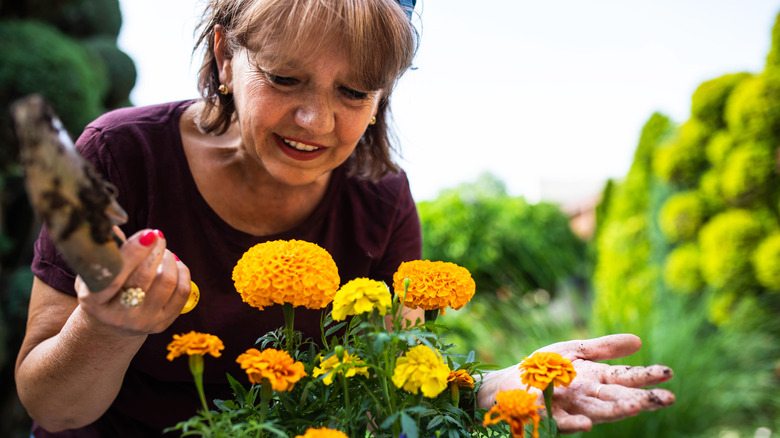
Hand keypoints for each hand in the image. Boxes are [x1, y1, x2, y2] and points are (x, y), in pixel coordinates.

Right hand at [74, 228, 191, 336]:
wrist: (111, 323)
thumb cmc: (102, 286)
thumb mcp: (94, 271)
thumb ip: (105, 251)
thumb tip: (115, 227)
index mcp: (94, 300)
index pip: (115, 276)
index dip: (133, 252)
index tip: (148, 233)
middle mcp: (118, 315)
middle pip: (144, 277)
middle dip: (155, 250)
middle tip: (156, 236)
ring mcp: (142, 322)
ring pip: (167, 282)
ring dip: (169, 259)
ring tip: (163, 251)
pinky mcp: (162, 324)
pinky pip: (182, 292)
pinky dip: (182, 272)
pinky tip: (175, 263)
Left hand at [477, 334, 674, 432]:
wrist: (507, 384)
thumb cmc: (542, 368)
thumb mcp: (575, 351)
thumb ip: (604, 348)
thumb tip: (639, 341)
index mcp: (596, 378)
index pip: (626, 377)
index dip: (646, 376)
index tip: (668, 372)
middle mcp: (588, 396)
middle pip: (619, 397)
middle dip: (643, 398)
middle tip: (668, 398)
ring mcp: (570, 408)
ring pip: (599, 412)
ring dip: (618, 410)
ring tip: (638, 406)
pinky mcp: (548, 417)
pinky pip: (563, 423)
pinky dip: (574, 425)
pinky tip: (586, 424)